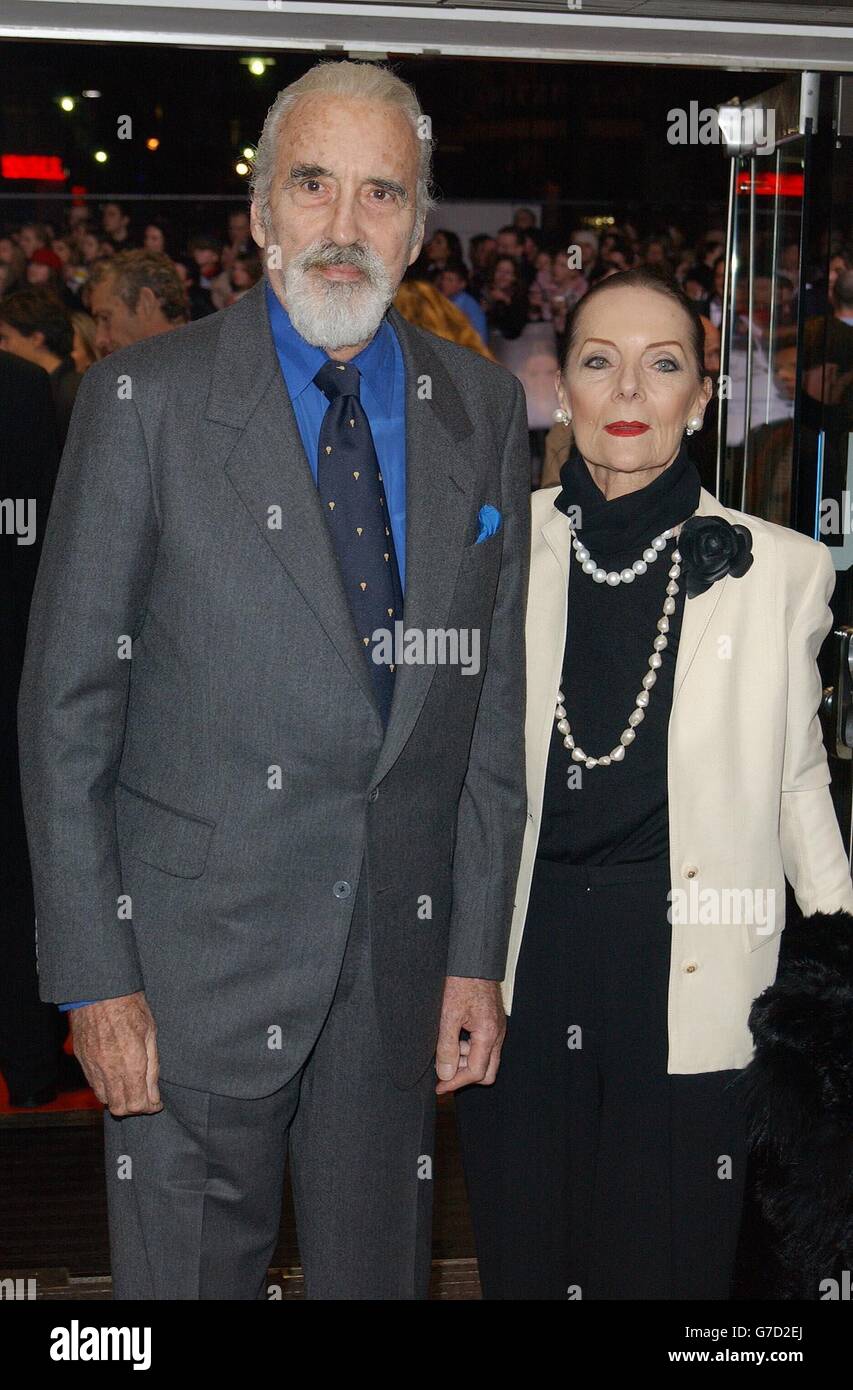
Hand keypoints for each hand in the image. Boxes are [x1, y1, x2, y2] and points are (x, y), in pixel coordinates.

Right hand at [69, 992, 161, 1116]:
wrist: (100, 991)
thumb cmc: (130, 1007)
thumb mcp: (151, 1033)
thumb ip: (152, 1068)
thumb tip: (154, 1094)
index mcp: (131, 1064)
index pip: (138, 1105)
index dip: (150, 1107)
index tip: (157, 1102)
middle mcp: (109, 1070)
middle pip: (119, 1109)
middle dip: (135, 1108)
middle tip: (145, 1098)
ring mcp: (93, 1067)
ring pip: (104, 1100)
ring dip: (118, 1100)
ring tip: (131, 1088)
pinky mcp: (82, 1061)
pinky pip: (93, 1085)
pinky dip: (105, 1088)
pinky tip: (116, 1077)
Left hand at [435, 976, 505, 1094]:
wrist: (473, 959)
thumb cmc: (462, 982)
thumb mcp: (448, 1015)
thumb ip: (447, 1046)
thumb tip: (445, 1074)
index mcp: (488, 1034)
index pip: (476, 1072)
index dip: (456, 1082)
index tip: (439, 1087)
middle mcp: (497, 1034)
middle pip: (487, 1072)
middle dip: (464, 1075)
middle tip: (443, 1070)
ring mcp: (497, 1028)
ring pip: (485, 1059)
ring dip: (464, 1060)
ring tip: (444, 1047)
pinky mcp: (492, 1022)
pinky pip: (483, 1045)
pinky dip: (468, 1048)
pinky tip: (452, 1037)